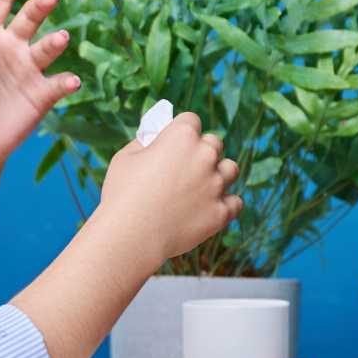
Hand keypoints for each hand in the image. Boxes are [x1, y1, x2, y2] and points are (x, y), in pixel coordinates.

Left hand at [0, 0, 78, 171]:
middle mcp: (11, 48)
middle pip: (29, 18)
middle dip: (41, 6)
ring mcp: (28, 70)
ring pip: (47, 48)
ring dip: (55, 42)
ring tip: (59, 40)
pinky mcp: (41, 95)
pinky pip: (59, 84)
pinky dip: (67, 81)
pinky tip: (70, 82)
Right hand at [96, 111, 241, 264]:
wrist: (129, 237)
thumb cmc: (122, 195)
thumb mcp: (125, 158)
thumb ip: (145, 143)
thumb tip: (154, 141)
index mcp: (181, 136)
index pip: (191, 120)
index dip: (182, 130)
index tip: (175, 142)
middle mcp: (204, 156)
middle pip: (214, 143)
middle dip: (202, 152)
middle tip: (185, 169)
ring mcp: (216, 185)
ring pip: (230, 169)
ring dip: (219, 174)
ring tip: (201, 187)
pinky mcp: (221, 212)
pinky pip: (235, 203)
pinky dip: (225, 204)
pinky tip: (209, 208)